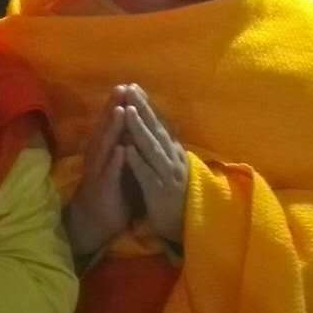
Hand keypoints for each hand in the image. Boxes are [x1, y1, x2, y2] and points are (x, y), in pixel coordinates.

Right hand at [63, 93, 134, 259]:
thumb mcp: (118, 166)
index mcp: (104, 150)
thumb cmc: (111, 192)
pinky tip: (121, 149)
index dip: (119, 104)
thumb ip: (124, 147)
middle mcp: (98, 157)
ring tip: (121, 110)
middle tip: (122, 87)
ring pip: (105, 146)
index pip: (112, 124)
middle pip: (106, 128)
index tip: (129, 85)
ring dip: (113, 129)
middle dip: (114, 107)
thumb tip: (135, 127)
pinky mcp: (102, 188)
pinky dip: (115, 161)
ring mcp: (98, 172)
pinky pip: (109, 173)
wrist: (95, 223)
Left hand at [119, 85, 188, 244]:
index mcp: (172, 152)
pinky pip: (148, 174)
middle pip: (156, 130)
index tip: (133, 86)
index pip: (158, 124)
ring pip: (152, 148)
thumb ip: (163, 147)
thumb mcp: (170, 166)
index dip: (147, 105)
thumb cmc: (174, 194)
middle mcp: (172, 159)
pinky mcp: (160, 192)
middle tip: (130, 89)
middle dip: (143, 109)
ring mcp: (167, 174)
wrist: (185, 225)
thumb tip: (154, 124)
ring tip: (129, 111)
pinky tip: (127, 149)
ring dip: (140, 129)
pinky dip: (137, 161)